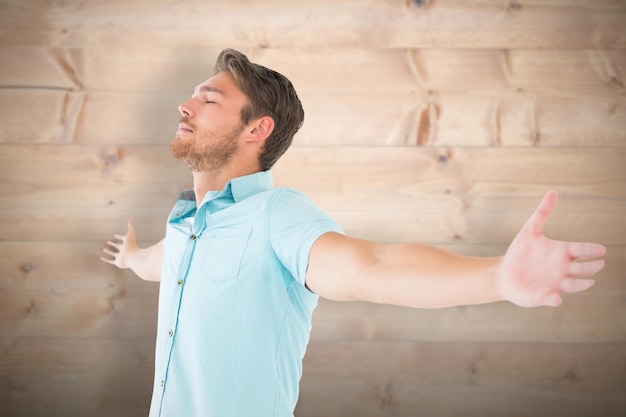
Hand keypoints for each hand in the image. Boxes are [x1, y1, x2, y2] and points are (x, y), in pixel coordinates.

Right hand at [101, 218, 138, 268]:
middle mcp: (125, 250)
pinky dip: (106, 260)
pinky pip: (110, 261)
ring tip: (103, 249)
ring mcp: (121, 257)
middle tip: (108, 241)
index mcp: (128, 243)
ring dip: (109, 252)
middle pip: (118, 247)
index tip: (115, 235)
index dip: (119, 237)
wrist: (132, 256)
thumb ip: (130, 225)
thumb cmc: (132, 244)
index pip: (123, 239)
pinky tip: (101, 258)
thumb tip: (131, 218)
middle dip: (114, 244)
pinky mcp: (118, 262)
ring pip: (114, 254)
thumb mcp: (131, 233)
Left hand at [497, 191, 605, 306]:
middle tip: (599, 263)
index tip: (601, 249)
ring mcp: (555, 283)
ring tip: (590, 281)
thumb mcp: (530, 230)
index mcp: (561, 252)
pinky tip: (556, 297)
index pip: (581, 250)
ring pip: (574, 285)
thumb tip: (553, 192)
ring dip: (582, 284)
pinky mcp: (544, 296)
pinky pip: (553, 299)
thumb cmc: (519, 252)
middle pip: (583, 268)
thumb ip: (542, 212)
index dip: (591, 250)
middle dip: (592, 266)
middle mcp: (562, 269)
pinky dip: (556, 299)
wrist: (504, 273)